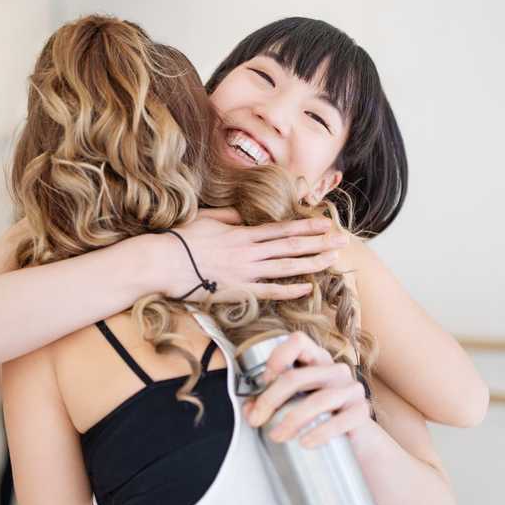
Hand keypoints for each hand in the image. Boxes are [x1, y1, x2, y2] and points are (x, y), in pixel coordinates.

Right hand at [159, 209, 348, 301]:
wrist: (163, 263)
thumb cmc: (181, 240)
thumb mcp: (207, 219)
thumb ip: (229, 216)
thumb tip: (242, 212)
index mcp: (242, 233)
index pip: (283, 228)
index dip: (307, 225)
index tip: (326, 222)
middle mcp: (249, 252)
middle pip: (291, 246)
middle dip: (319, 242)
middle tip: (342, 240)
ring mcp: (245, 272)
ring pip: (286, 267)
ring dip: (312, 263)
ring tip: (333, 259)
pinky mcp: (238, 291)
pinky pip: (270, 292)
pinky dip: (290, 290)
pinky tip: (308, 287)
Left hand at [243, 332, 372, 448]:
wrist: (356, 439)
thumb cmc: (319, 415)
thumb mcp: (294, 402)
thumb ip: (270, 402)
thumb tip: (250, 411)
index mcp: (317, 359)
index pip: (297, 341)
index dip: (276, 358)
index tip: (262, 382)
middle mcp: (336, 369)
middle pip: (297, 377)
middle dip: (271, 399)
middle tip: (256, 420)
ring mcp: (352, 389)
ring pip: (318, 400)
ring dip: (292, 419)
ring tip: (277, 436)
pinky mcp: (362, 412)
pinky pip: (340, 421)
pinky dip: (320, 433)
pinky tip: (305, 442)